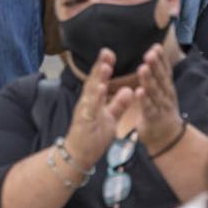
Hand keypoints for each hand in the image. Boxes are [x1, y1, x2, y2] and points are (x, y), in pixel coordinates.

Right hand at [63, 50, 134, 170]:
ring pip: (91, 93)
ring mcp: (85, 112)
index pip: (99, 81)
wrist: (79, 155)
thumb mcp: (110, 118)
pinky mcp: (84, 122)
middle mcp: (87, 102)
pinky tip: (100, 89)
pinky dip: (95, 99)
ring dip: (98, 79)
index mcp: (94, 101)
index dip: (104, 66)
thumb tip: (129, 90)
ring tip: (105, 66)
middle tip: (107, 52)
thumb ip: (119, 104)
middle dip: (100, 67)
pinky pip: (91, 109)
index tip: (110, 53)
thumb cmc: (93, 136)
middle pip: (94, 82)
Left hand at [133, 45, 182, 151]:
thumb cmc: (162, 109)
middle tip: (149, 54)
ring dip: (149, 80)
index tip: (155, 47)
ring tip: (143, 69)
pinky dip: (144, 100)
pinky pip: (148, 109)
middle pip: (161, 79)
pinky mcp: (153, 119)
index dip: (161, 59)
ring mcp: (161, 108)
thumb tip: (155, 49)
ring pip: (155, 93)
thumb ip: (159, 71)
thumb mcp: (163, 88)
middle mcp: (166, 96)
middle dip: (155, 66)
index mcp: (167, 87)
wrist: (168, 137)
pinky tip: (139, 91)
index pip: (164, 71)